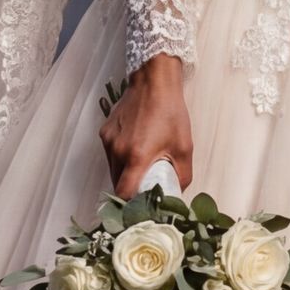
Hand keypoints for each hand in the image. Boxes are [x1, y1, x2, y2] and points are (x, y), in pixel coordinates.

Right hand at [100, 59, 194, 195]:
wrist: (154, 82)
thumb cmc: (170, 112)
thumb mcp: (184, 147)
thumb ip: (182, 175)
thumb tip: (177, 192)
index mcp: (137, 156)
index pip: (123, 193)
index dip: (129, 205)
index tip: (139, 207)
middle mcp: (118, 150)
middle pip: (116, 183)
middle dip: (129, 191)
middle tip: (145, 190)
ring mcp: (109, 141)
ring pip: (112, 169)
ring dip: (125, 175)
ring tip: (141, 170)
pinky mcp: (105, 132)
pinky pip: (110, 154)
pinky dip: (120, 159)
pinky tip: (135, 150)